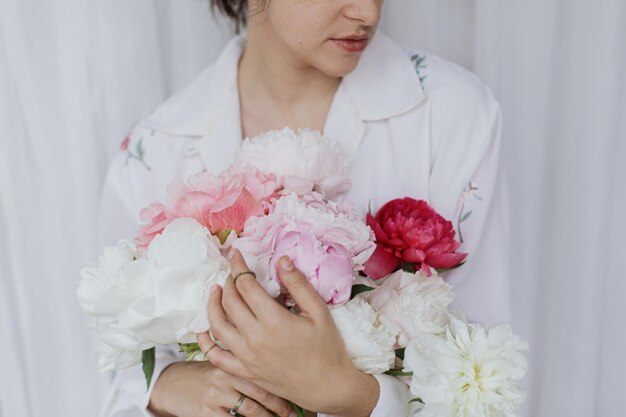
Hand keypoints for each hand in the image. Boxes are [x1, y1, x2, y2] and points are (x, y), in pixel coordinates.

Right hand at [148, 360, 293, 416]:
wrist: (173, 385)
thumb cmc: (207, 376)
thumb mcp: (225, 364)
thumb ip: (246, 367)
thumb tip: (278, 377)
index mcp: (234, 362)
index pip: (265, 375)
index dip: (283, 388)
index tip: (298, 397)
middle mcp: (227, 376)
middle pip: (262, 394)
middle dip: (282, 407)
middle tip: (294, 415)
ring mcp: (216, 395)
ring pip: (251, 411)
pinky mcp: (207, 412)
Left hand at [197, 251, 378, 416]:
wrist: (327, 386)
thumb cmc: (327, 348)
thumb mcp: (319, 311)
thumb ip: (298, 284)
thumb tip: (281, 260)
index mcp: (275, 321)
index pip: (246, 286)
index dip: (238, 266)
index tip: (236, 255)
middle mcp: (256, 339)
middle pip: (230, 302)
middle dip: (228, 282)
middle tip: (232, 272)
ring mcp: (247, 358)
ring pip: (218, 326)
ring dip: (213, 305)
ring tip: (216, 292)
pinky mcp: (245, 372)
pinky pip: (216, 357)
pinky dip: (206, 343)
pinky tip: (204, 330)